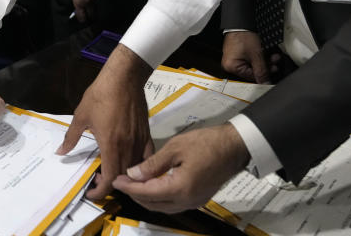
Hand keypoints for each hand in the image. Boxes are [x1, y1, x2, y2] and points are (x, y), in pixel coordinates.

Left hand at [59, 44, 152, 199]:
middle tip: (97, 180)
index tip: (91, 192)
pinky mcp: (146, 134)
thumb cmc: (100, 95)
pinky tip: (130, 163)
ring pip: (135, 169)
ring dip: (123, 176)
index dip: (101, 191)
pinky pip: (146, 156)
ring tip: (110, 171)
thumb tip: (61, 152)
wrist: (124, 77)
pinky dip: (139, 165)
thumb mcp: (81, 116)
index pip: (110, 179)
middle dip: (110, 185)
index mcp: (111, 145)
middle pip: (123, 178)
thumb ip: (71, 137)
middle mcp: (128, 147)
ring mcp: (139, 141)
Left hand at [70, 0, 98, 22]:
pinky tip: (93, 1)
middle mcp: (88, 2)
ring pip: (96, 8)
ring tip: (91, 10)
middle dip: (90, 17)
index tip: (82, 20)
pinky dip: (95, 3)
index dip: (82, 19)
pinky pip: (97, 1)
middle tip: (88, 18)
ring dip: (93, 10)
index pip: (82, 16)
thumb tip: (78, 5)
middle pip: (92, 15)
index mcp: (79, 2)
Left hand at [112, 123, 248, 213]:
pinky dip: (159, 197)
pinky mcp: (199, 198)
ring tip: (134, 183)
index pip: (146, 193)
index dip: (129, 187)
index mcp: (180, 189)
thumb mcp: (175, 148)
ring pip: (163, 207)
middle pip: (153, 205)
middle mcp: (187, 201)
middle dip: (135, 195)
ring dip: (146, 197)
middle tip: (122, 181)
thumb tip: (133, 174)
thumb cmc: (207, 143)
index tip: (116, 181)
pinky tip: (153, 185)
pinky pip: (173, 203)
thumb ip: (153, 164)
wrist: (234, 146)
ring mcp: (194, 202)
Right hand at [221, 31, 273, 83]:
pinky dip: (258, 55)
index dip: (264, 75)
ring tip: (273, 56)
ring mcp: (234, 56)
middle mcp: (230, 63)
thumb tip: (265, 83)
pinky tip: (266, 52)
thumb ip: (262, 71)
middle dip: (266, 66)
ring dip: (264, 60)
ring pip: (252, 63)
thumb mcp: (256, 56)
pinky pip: (249, 57)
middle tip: (274, 63)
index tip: (272, 72)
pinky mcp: (238, 51)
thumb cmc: (244, 35)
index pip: (251, 77)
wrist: (242, 20)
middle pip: (252, 70)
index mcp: (231, 66)